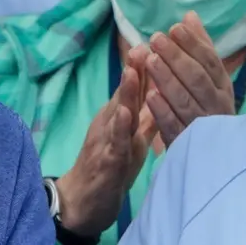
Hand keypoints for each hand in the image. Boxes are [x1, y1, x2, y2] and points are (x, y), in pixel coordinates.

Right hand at [58, 46, 157, 236]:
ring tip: (132, 71)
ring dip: (125, 92)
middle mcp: (111, 123)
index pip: (133, 88)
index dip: (143, 66)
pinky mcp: (106, 161)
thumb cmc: (110, 167)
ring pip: (117, 113)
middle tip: (142, 45)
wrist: (82, 202)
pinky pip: (114, 143)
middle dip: (133, 70)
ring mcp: (106, 141)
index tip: (156, 42)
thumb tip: (163, 94)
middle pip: (124, 93)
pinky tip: (125, 114)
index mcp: (120, 117)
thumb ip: (145, 117)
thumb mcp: (132, 138)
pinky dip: (119, 127)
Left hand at [145, 12, 235, 146]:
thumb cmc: (207, 107)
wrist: (212, 154)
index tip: (174, 28)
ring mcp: (202, 125)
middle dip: (176, 57)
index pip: (209, 61)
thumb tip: (189, 16)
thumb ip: (200, 47)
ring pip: (184, 99)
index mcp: (222, 86)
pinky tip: (150, 96)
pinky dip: (163, 111)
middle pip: (197, 78)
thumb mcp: (208, 77)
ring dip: (167, 79)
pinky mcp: (186, 142)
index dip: (193, 44)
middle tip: (156, 39)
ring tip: (150, 60)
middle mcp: (216, 104)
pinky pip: (175, 125)